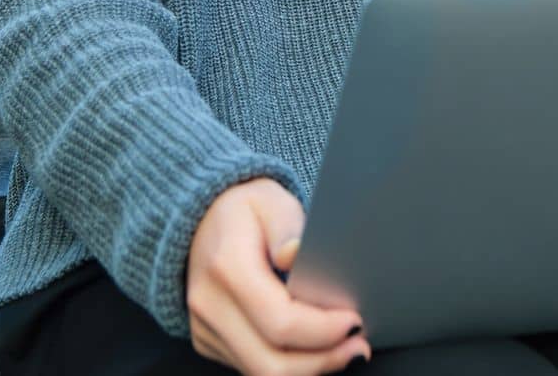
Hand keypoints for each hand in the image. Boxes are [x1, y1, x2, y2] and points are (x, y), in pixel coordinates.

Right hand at [187, 178, 370, 373]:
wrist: (200, 219)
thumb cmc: (243, 210)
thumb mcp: (270, 199)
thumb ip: (287, 225)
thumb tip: (296, 255)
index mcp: (227, 268)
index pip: (281, 322)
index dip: (324, 330)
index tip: (354, 320)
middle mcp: (210, 305)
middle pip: (272, 362)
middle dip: (323, 360)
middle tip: (357, 345)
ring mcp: (205, 328)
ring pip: (262, 373)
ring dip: (309, 368)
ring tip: (342, 350)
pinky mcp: (208, 341)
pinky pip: (252, 368)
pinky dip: (288, 364)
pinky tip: (313, 347)